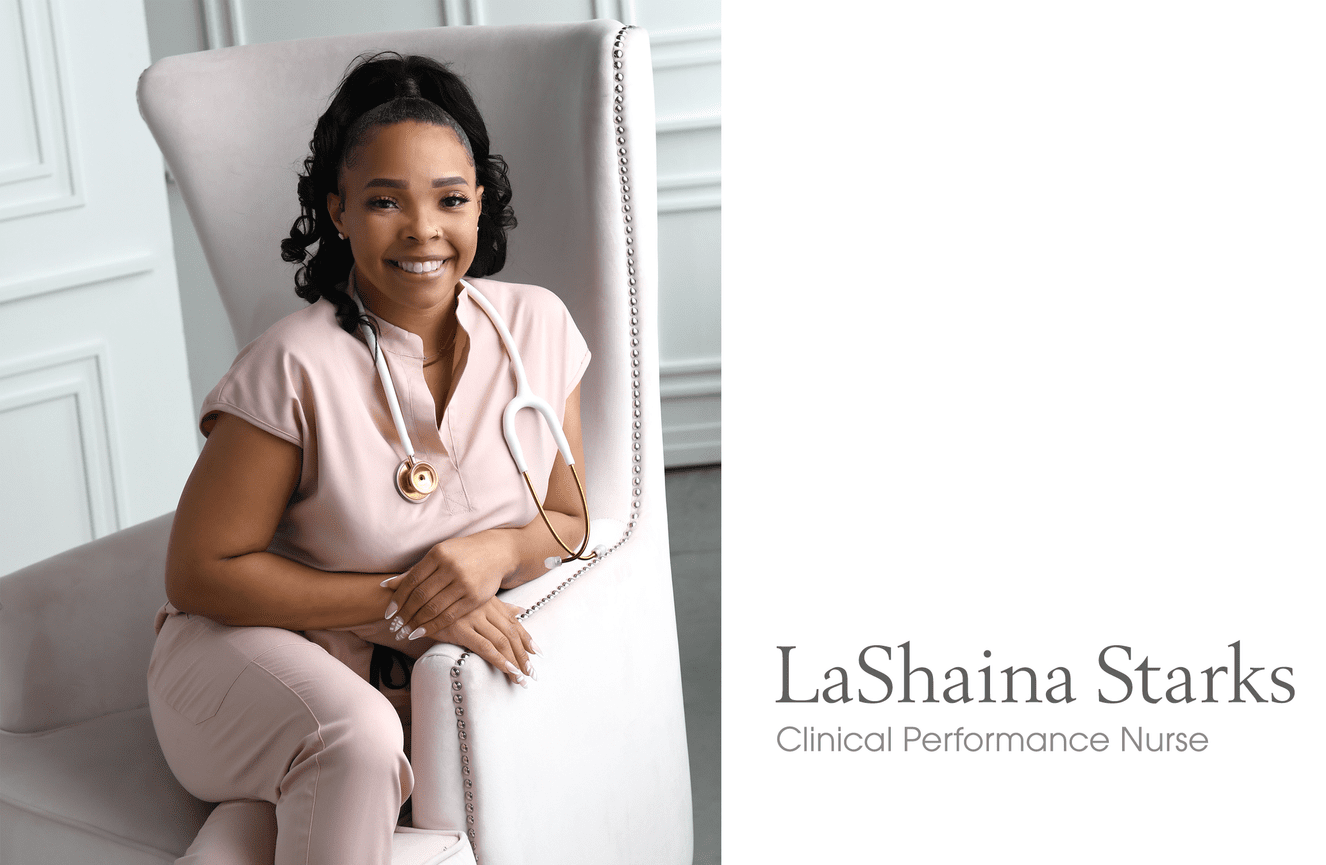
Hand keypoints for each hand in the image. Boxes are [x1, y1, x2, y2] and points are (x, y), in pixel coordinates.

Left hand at [383, 532, 514, 639]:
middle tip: (394, 627)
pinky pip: (450, 615)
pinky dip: (434, 626)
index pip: (412, 580)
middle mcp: (450, 567)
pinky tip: (423, 632)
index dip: (398, 599)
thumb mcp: (439, 555)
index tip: (388, 613)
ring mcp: (464, 583)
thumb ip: (415, 571)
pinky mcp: (475, 597)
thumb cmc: (462, 554)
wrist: (496, 552)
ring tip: (405, 632)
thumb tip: (387, 585)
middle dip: (405, 614)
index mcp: (438, 554)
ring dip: (416, 623)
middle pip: (421, 596)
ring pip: (434, 608)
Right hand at [392, 598, 537, 685]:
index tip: (537, 652)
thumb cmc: (443, 600)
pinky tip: (508, 671)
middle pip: (511, 634)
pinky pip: (484, 647)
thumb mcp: (473, 599)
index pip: (513, 622)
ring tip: (522, 679)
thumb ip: (498, 605)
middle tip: (533, 673)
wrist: (413, 597)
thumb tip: (521, 608)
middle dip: (523, 655)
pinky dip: (498, 660)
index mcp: (489, 600)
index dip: (526, 638)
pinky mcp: (460, 628)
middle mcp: (485, 607)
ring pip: (501, 641)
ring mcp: (473, 616)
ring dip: (514, 662)